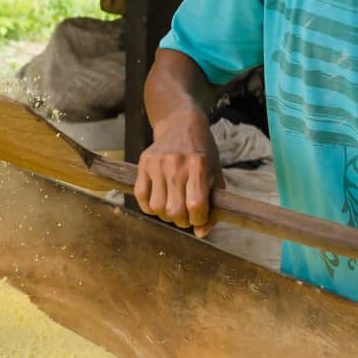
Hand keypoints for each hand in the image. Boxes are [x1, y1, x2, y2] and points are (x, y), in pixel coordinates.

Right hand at [132, 115, 222, 235]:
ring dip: (165, 215)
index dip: (198, 219)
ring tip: (172, 208)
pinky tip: (158, 202)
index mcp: (199, 166)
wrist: (181, 125)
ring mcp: (158, 163)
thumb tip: (200, 233)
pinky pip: (141, 196)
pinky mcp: (143, 162)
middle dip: (181, 221)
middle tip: (185, 216)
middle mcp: (177, 164)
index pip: (196, 206)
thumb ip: (213, 206)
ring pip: (156, 207)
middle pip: (174, 211)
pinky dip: (149, 207)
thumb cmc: (202, 154)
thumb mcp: (216, 175)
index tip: (199, 217)